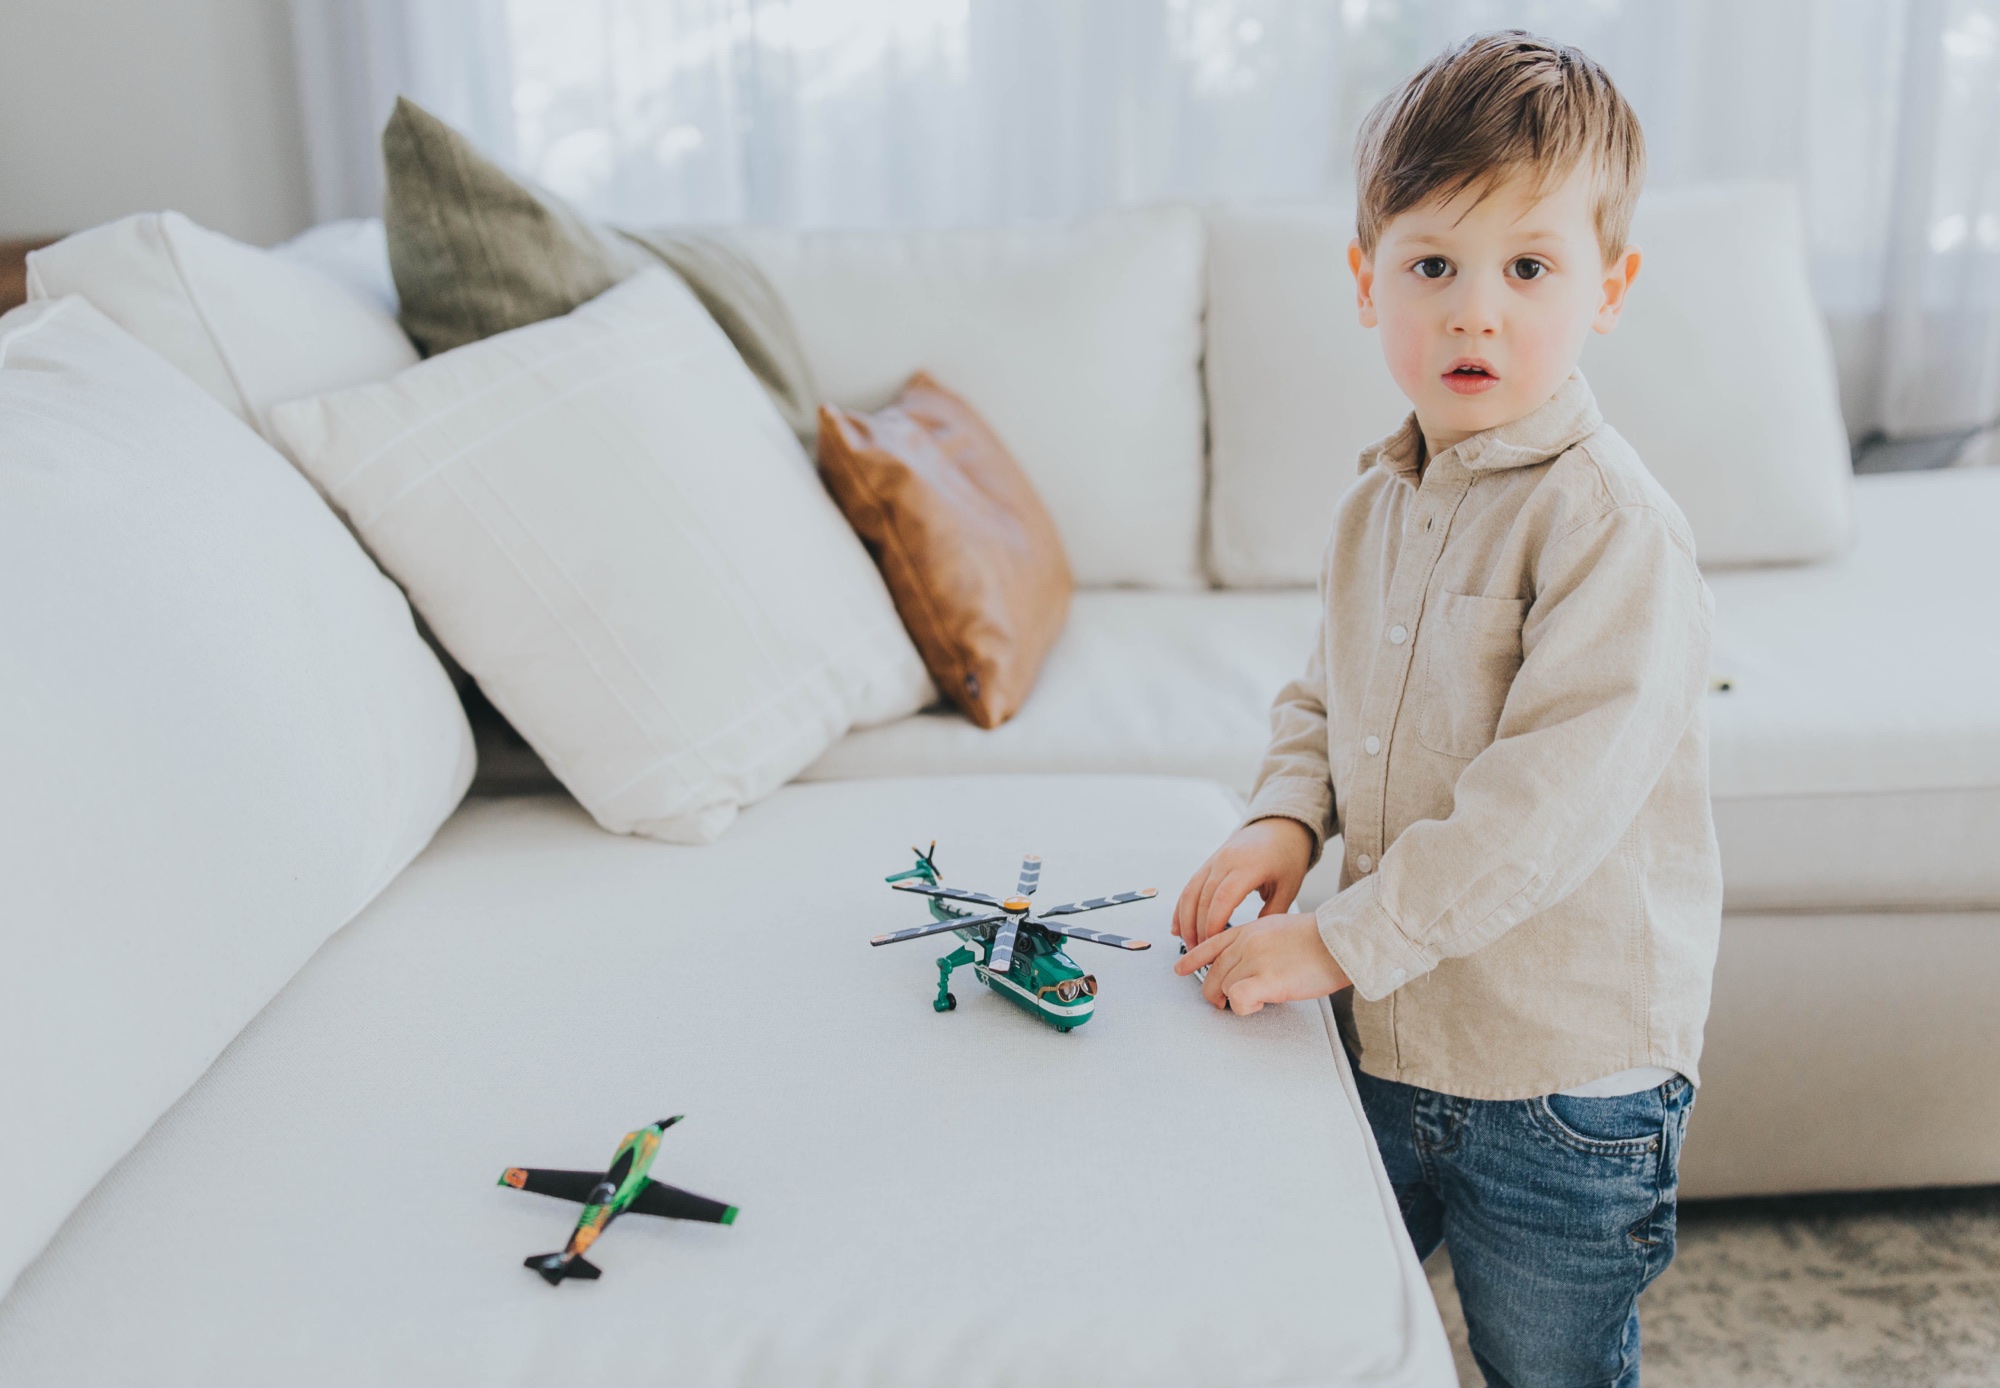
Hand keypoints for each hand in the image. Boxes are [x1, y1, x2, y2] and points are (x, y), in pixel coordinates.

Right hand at [1172, 818, 1313, 950]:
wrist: (1280, 826)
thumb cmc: (1287, 855)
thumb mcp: (1289, 887)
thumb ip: (1272, 914)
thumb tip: (1254, 940)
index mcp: (1248, 866)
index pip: (1223, 898)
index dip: (1214, 923)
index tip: (1213, 944)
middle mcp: (1226, 861)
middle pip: (1203, 898)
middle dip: (1198, 928)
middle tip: (1199, 952)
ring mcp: (1215, 860)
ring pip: (1190, 892)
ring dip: (1185, 920)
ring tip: (1188, 944)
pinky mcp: (1209, 863)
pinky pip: (1190, 886)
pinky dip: (1182, 907)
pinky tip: (1177, 926)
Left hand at [1172, 913, 1351, 1014]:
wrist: (1340, 940)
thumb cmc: (1318, 939)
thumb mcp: (1278, 929)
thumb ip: (1257, 943)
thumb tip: (1247, 964)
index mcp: (1248, 930)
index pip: (1209, 944)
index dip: (1191, 959)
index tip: (1179, 969)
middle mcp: (1245, 944)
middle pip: (1211, 974)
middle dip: (1216, 993)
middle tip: (1228, 1003)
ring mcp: (1254, 961)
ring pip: (1223, 989)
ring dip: (1236, 1000)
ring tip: (1259, 998)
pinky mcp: (1266, 980)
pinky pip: (1237, 1000)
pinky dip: (1243, 1007)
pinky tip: (1260, 1002)